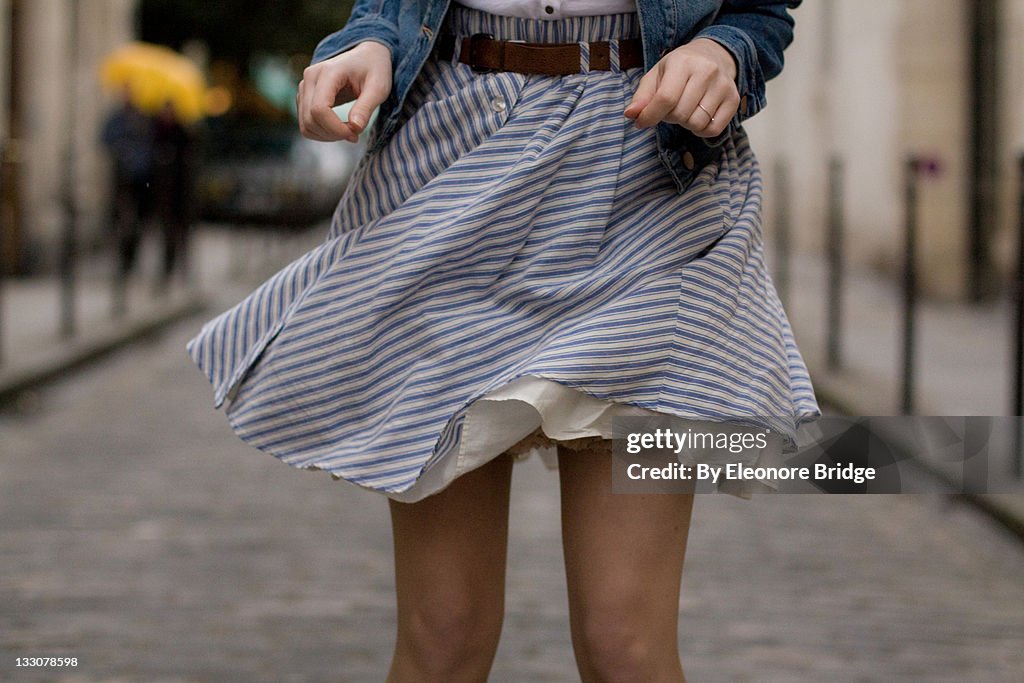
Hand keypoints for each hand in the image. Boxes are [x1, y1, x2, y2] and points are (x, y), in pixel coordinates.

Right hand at [297, 41, 391, 142]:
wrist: (366, 57)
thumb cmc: (374, 70)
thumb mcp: (378, 87)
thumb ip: (366, 107)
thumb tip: (355, 128)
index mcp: (328, 72)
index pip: (319, 109)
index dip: (336, 128)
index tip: (356, 132)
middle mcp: (310, 77)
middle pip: (310, 120)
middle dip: (334, 134)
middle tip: (355, 133)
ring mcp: (304, 87)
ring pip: (305, 125)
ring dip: (327, 136)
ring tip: (349, 131)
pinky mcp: (304, 97)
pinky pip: (306, 125)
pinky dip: (322, 133)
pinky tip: (339, 128)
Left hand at [624, 38, 738, 137]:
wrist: (714, 56)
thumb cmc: (679, 69)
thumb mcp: (656, 75)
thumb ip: (642, 96)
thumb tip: (631, 114)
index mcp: (683, 62)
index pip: (666, 98)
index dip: (650, 116)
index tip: (642, 122)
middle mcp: (707, 72)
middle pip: (680, 114)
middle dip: (669, 117)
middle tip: (671, 108)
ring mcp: (723, 86)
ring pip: (696, 124)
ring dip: (685, 124)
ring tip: (685, 109)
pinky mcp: (733, 99)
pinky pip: (713, 130)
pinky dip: (701, 130)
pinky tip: (698, 116)